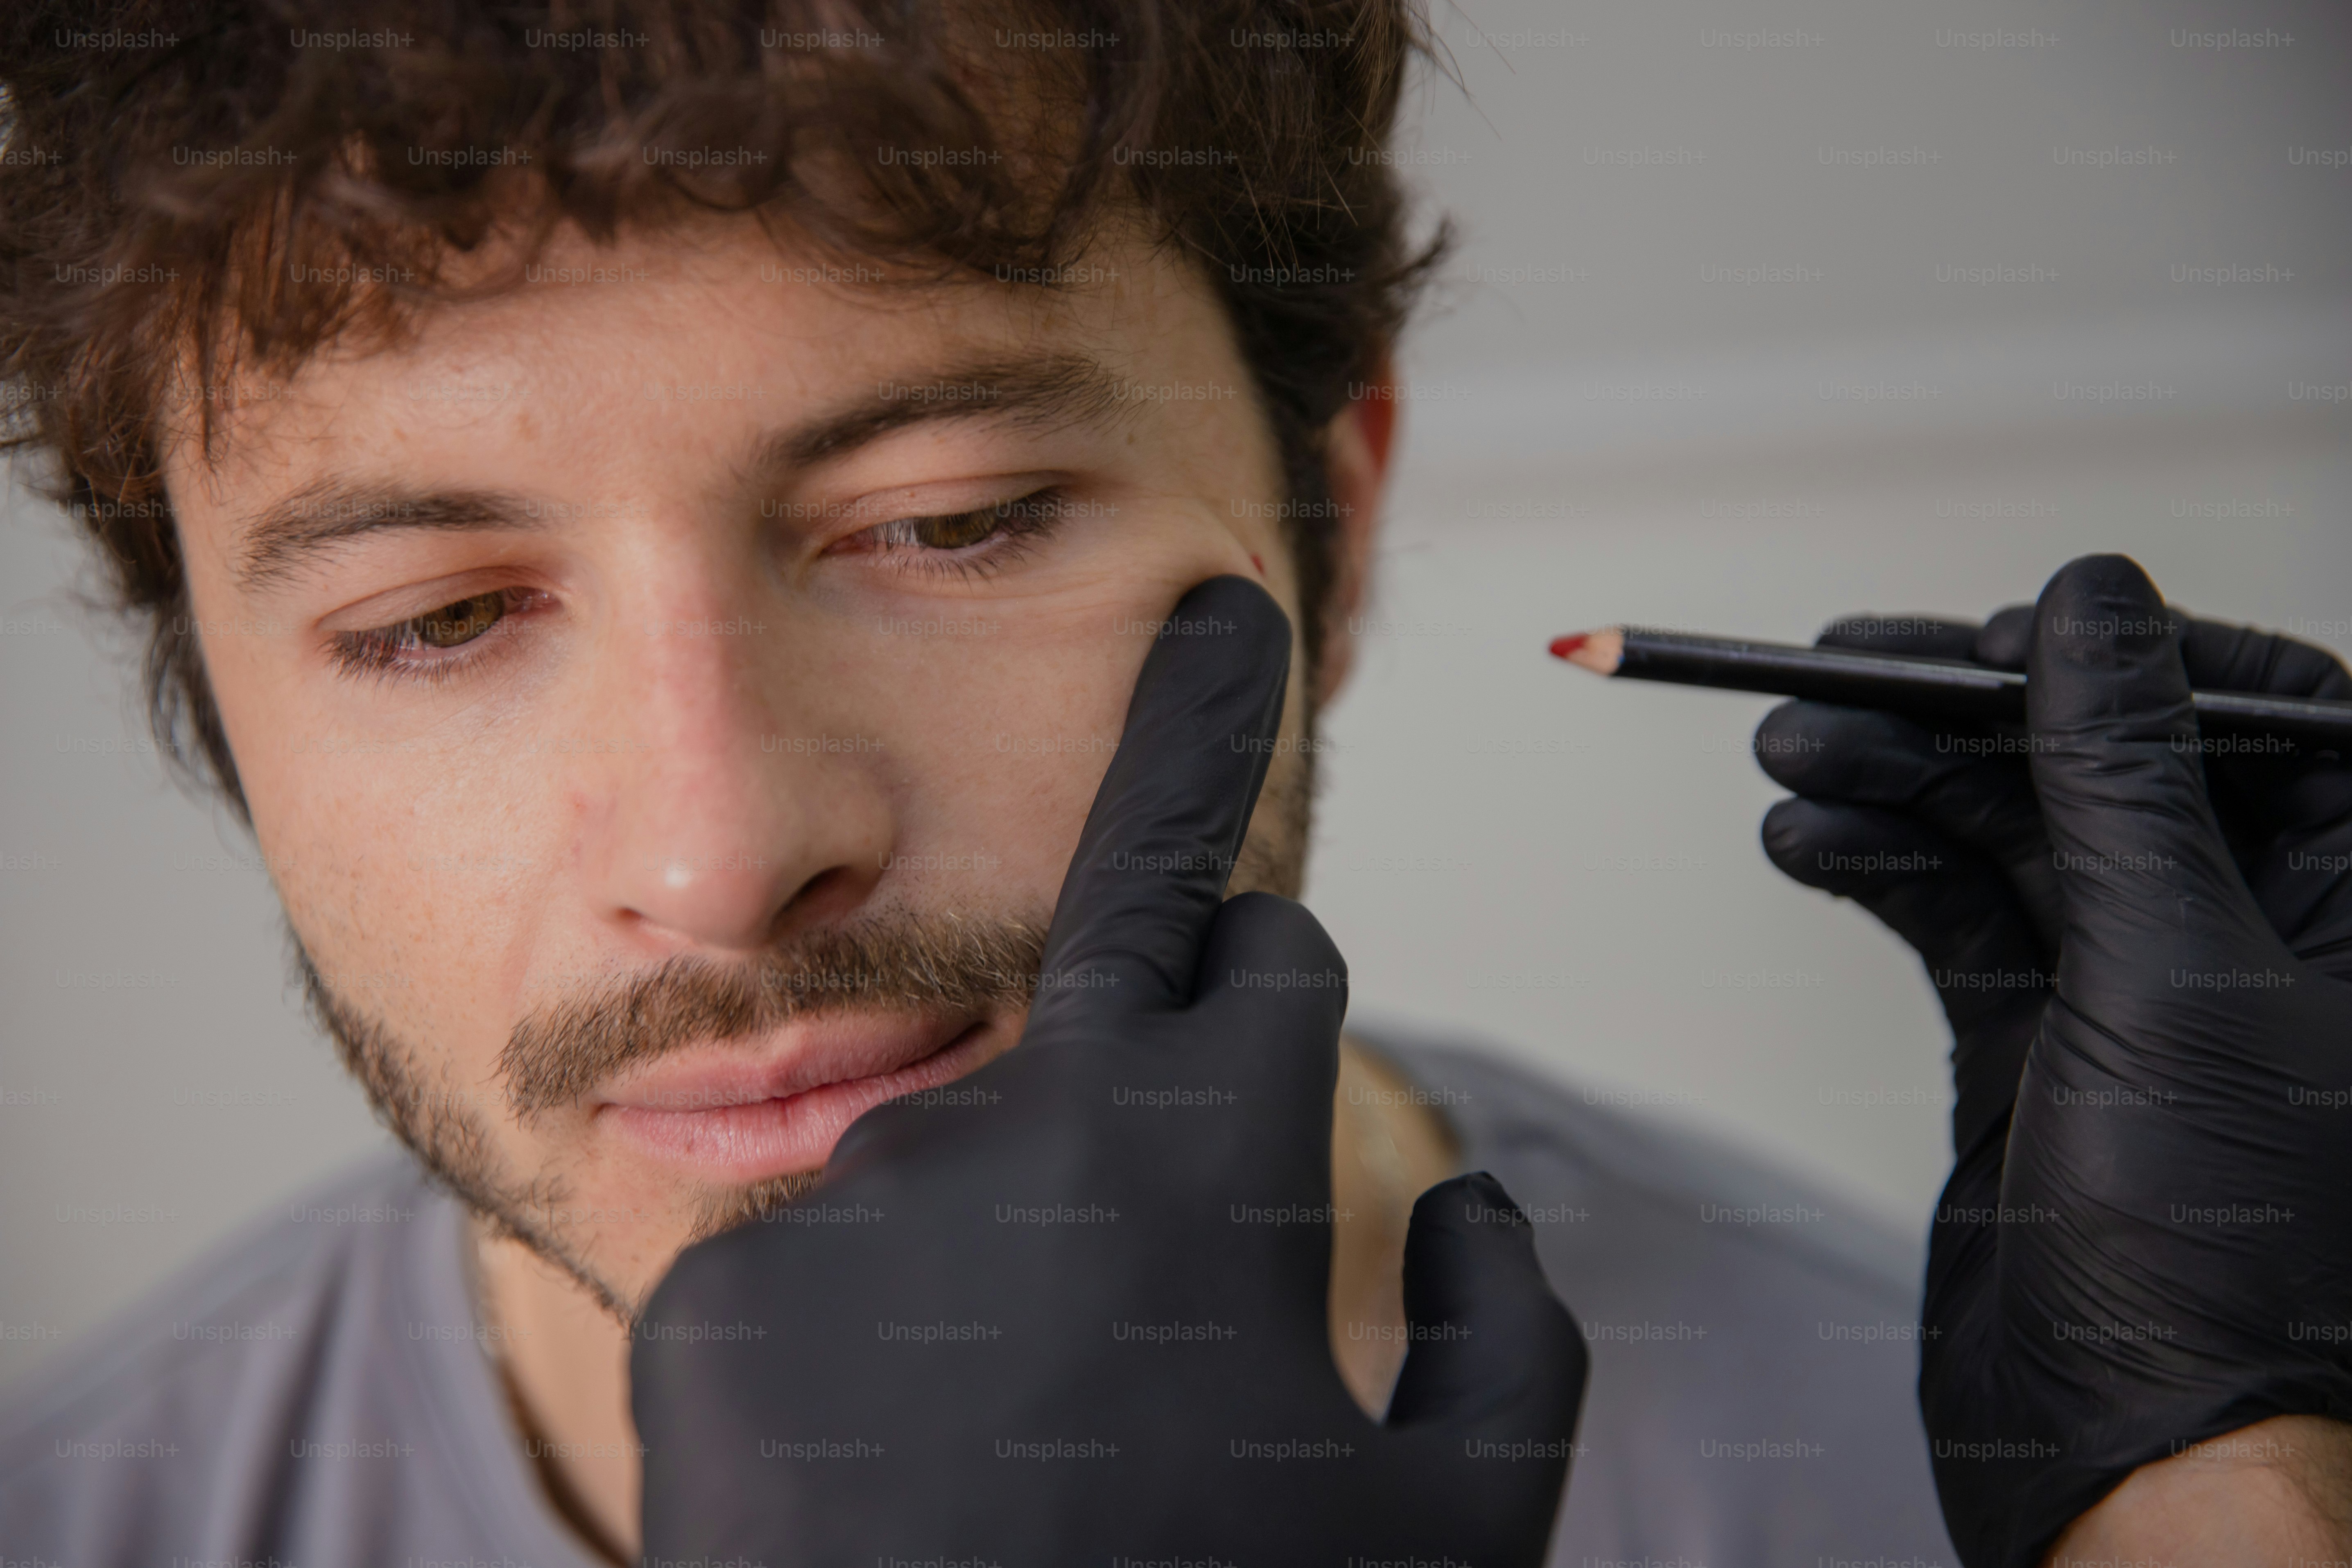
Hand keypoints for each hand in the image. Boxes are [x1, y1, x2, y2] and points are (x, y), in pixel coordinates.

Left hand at [631, 575, 1587, 1565]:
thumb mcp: (1452, 1534)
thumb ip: (1510, 1332)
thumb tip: (1469, 1202)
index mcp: (1207, 1146)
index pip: (1253, 951)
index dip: (1271, 991)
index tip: (1259, 1022)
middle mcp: (1011, 1125)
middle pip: (1099, 1030)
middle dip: (1145, 1103)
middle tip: (1148, 1275)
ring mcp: (840, 1211)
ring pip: (954, 1166)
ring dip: (1003, 1246)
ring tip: (1022, 1444)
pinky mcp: (706, 1308)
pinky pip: (818, 1277)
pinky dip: (867, 1349)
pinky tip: (899, 1487)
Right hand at [1751, 555, 2351, 1566]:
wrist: (2124, 1450)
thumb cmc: (2214, 1255)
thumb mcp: (2172, 971)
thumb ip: (2122, 779)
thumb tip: (2093, 606)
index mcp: (2349, 907)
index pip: (2269, 718)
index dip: (2137, 659)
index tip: (2018, 630)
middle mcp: (2250, 936)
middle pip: (2098, 766)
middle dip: (1963, 716)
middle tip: (1840, 671)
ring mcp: (2131, 992)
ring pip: (2007, 835)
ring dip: (1893, 785)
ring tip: (1793, 751)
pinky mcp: (2032, 1045)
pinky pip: (1951, 918)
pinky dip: (1876, 869)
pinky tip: (1809, 838)